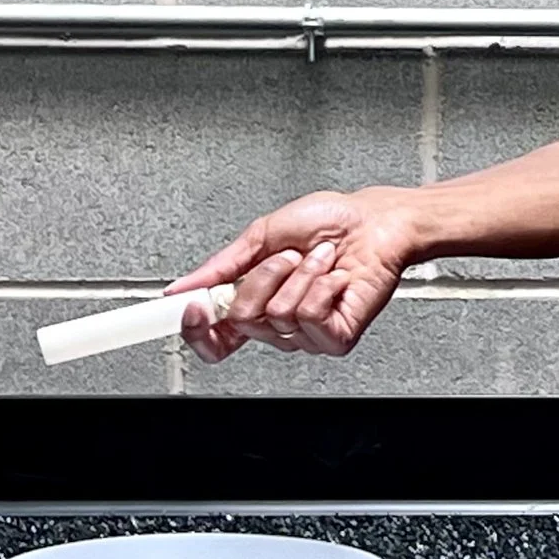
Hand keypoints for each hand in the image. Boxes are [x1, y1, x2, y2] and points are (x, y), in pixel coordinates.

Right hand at [165, 188, 420, 363]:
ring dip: (300, 275)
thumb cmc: (332, 221)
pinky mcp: (336, 338)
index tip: (190, 306)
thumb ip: (221, 266)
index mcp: (257, 301)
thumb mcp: (263, 234)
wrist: (376, 220)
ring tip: (321, 261)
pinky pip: (309, 316)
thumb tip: (182, 287)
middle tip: (289, 257)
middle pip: (241, 320)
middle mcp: (279, 323)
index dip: (197, 330)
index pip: (215, 338)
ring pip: (277, 315)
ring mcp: (308, 334)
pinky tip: (336, 278)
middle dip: (263, 276)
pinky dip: (322, 286)